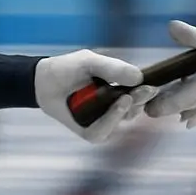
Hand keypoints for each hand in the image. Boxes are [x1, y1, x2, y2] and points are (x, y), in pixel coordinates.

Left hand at [35, 50, 154, 143]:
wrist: (43, 80)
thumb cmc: (70, 68)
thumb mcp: (91, 61)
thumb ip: (113, 68)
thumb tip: (139, 77)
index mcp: (121, 89)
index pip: (141, 94)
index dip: (148, 92)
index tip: (153, 86)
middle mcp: (116, 107)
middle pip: (135, 109)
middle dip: (140, 100)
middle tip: (144, 91)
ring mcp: (104, 121)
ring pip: (122, 122)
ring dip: (124, 111)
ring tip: (125, 99)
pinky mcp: (90, 132)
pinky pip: (102, 132)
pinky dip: (108, 122)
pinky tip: (112, 110)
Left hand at [143, 20, 195, 128]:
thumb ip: (192, 35)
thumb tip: (170, 26)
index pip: (175, 102)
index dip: (158, 104)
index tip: (144, 100)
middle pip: (178, 109)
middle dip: (160, 108)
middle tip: (144, 104)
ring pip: (188, 112)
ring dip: (174, 110)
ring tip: (158, 106)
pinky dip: (192, 117)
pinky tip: (184, 120)